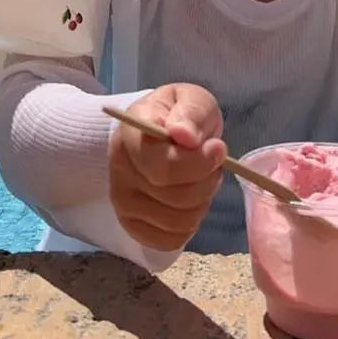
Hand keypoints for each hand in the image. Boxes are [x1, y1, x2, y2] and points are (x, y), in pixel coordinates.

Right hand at [108, 83, 226, 250]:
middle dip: (206, 179)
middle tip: (213, 159)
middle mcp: (120, 171)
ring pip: (178, 220)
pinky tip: (190, 198)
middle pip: (175, 196)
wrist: (155, 131)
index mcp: (131, 135)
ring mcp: (123, 202)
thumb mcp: (190, 98)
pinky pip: (172, 240)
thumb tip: (184, 136)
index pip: (163, 165)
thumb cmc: (176, 115)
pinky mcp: (132, 226)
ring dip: (202, 199)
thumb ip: (190, 112)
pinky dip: (191, 222)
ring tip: (201, 176)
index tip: (217, 148)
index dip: (197, 162)